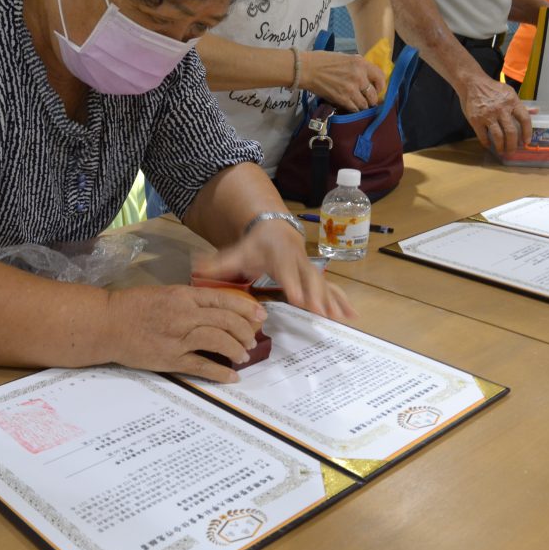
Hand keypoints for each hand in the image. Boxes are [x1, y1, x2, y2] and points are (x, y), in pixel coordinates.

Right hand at [105, 285, 266, 382]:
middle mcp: (184, 315)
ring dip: (236, 349)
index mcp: (183, 296)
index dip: (246, 309)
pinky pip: (202, 366)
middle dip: (244, 331)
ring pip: (218, 341)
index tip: (260, 316)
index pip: (223, 300)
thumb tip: (214, 309)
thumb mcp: (164, 293)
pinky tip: (231, 376)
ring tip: (244, 356)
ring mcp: (178, 338)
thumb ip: (188, 300)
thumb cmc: (132, 306)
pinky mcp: (170, 358)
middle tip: (253, 339)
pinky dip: (220, 372)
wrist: (106, 324)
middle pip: (226, 321)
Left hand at [193, 220, 355, 320]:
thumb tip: (195, 267)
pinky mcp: (316, 278)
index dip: (293, 285)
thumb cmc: (255, 246)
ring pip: (324, 286)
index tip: (298, 298)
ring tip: (343, 318)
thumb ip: (218, 263)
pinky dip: (342, 302)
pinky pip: (332, 290)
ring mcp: (309, 271)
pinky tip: (352, 316)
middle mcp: (298, 263)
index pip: (286, 273)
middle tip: (322, 313)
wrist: (276, 230)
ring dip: (334, 302)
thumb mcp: (236, 252)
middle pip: (309, 280)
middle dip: (317, 296)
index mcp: (278, 258)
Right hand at [301, 50, 386, 111]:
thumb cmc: (323, 60)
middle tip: (368, 100)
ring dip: (362, 106)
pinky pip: (354, 108)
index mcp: (361, 63)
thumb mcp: (346, 57)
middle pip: (374, 95)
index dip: (381, 86)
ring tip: (358, 105)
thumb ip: (358, 66)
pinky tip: (350, 106)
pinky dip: (354, 109)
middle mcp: (359, 76)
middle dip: (372, 99)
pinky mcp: (342, 99)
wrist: (307, 69)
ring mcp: (351, 89)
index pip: (380, 77)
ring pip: (365, 104)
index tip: (378, 90)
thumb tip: (366, 76)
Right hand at [459, 73, 532, 152]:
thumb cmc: (492, 89)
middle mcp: (502, 109)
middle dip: (513, 145)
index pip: (524, 119)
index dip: (527, 132)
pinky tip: (488, 145)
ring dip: (501, 146)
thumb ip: (521, 105)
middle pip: (511, 131)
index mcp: (512, 102)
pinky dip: (486, 142)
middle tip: (512, 151)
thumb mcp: (509, 93)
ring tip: (501, 151)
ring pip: (498, 136)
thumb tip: (536, 111)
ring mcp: (488, 115)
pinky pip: (482, 135)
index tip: (526, 142)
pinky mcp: (476, 120)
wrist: (473, 83)